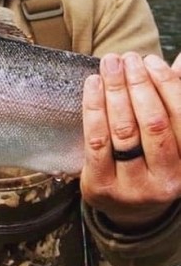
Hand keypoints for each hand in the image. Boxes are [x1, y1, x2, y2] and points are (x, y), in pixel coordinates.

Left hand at [81, 51, 180, 230]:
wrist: (126, 207)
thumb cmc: (150, 159)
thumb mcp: (170, 136)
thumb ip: (177, 99)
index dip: (166, 85)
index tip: (150, 60)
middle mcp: (168, 179)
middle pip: (152, 123)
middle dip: (138, 85)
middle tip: (126, 58)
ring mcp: (134, 186)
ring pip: (124, 131)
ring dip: (116, 91)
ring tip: (109, 66)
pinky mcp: (102, 186)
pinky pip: (97, 141)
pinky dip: (94, 108)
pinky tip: (93, 84)